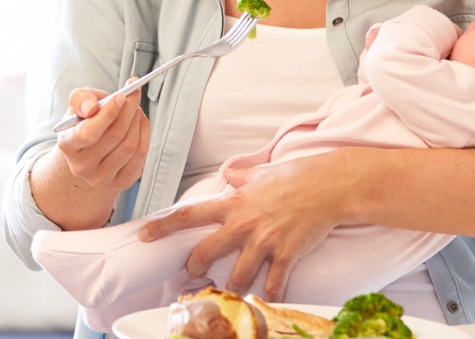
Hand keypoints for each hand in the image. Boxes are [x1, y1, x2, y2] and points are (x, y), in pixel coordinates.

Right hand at [56, 81, 149, 190]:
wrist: (91, 149)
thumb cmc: (86, 121)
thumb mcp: (78, 106)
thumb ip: (81, 99)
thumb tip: (91, 107)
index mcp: (67, 145)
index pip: (89, 132)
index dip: (109, 113)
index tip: (122, 96)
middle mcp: (81, 166)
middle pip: (115, 136)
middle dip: (129, 111)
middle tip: (134, 95)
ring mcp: (101, 178)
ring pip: (130, 146)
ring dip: (138, 122)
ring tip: (135, 110)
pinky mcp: (121, 183)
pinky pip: (140, 157)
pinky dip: (145, 135)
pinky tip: (140, 124)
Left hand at [138, 152, 349, 301]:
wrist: (330, 185)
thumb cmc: (297, 175)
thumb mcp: (262, 173)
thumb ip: (241, 177)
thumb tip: (228, 174)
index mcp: (234, 203)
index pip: (189, 214)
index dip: (163, 226)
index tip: (145, 235)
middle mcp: (244, 224)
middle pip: (206, 252)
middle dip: (195, 267)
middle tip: (191, 275)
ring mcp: (264, 242)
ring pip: (237, 276)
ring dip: (230, 289)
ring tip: (228, 295)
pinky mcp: (286, 255)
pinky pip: (272, 284)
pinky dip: (269, 296)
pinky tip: (267, 301)